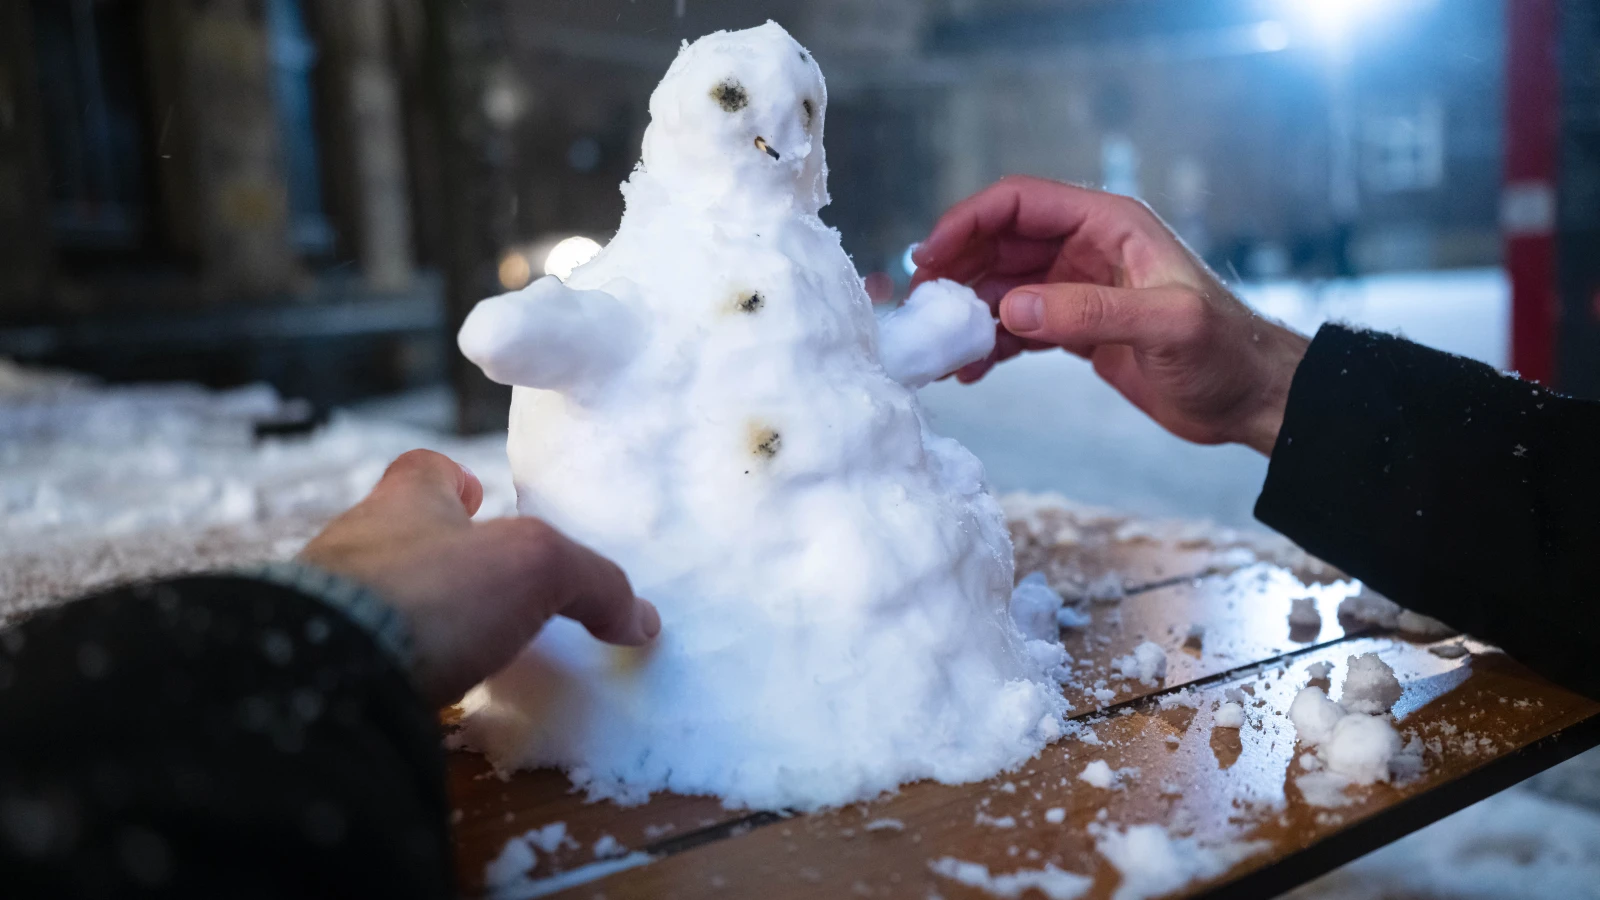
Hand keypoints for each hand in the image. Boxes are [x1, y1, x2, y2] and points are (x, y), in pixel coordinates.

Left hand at [298, 450, 659, 706]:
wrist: (318, 681)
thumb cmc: (427, 595)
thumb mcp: (534, 568)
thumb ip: (593, 583)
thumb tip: (641, 618)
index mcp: (403, 503)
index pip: (424, 470)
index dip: (454, 478)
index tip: (482, 495)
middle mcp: (353, 546)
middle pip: (398, 535)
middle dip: (439, 555)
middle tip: (485, 586)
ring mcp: (318, 608)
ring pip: (372, 597)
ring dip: (412, 615)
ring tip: (457, 648)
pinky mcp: (307, 667)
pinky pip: (353, 657)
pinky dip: (385, 669)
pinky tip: (415, 692)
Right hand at [911, 175, 1308, 455]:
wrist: (1253, 400)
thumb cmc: (1226, 354)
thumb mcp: (1167, 326)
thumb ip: (1089, 312)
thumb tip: (1010, 307)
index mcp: (1110, 224)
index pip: (1020, 203)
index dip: (968, 222)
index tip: (929, 256)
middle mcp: (1088, 248)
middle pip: (1000, 242)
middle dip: (956, 269)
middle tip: (922, 308)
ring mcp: (1079, 289)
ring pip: (1002, 285)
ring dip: (966, 311)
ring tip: (939, 347)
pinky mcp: (1077, 329)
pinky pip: (1018, 325)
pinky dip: (989, 344)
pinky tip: (970, 370)